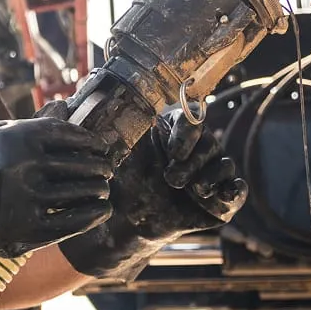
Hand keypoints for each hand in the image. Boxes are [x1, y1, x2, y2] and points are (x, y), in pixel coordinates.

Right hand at [0, 117, 113, 273]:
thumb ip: (33, 124)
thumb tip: (66, 107)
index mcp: (22, 137)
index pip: (72, 136)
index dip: (92, 143)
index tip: (100, 148)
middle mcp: (28, 167)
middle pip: (83, 165)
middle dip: (100, 167)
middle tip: (106, 170)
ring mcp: (29, 200)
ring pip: (82, 193)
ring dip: (98, 190)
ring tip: (102, 189)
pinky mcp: (28, 231)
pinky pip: (74, 222)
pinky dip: (93, 215)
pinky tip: (100, 210)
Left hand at [57, 104, 247, 278]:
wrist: (122, 220)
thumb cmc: (114, 180)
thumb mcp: (104, 148)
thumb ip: (91, 121)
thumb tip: (73, 90)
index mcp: (171, 130)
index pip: (193, 117)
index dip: (187, 132)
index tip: (170, 150)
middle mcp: (193, 149)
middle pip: (211, 142)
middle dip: (194, 160)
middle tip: (171, 178)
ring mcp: (207, 174)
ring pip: (224, 164)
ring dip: (208, 176)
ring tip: (188, 190)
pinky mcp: (216, 201)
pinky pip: (237, 192)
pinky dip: (232, 193)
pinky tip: (216, 197)